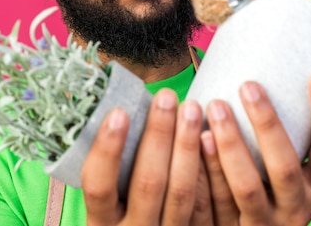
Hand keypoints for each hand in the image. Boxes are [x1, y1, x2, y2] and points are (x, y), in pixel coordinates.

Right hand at [82, 89, 213, 225]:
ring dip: (187, 145)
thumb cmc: (123, 218)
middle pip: (149, 184)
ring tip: (191, 108)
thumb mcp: (108, 207)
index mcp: (101, 224)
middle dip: (159, 135)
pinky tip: (211, 138)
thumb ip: (112, 174)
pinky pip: (207, 204)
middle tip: (166, 97)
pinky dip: (210, 169)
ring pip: (182, 192)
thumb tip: (120, 111)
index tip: (118, 112)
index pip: (99, 187)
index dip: (108, 151)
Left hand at [200, 73, 310, 225]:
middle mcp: (300, 205)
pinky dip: (209, 169)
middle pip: (285, 165)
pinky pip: (221, 202)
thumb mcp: (286, 168)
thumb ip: (279, 135)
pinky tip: (199, 139)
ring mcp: (270, 222)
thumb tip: (263, 73)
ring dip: (231, 144)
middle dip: (267, 123)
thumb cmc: (269, 187)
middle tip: (248, 85)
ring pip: (248, 186)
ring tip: (216, 107)